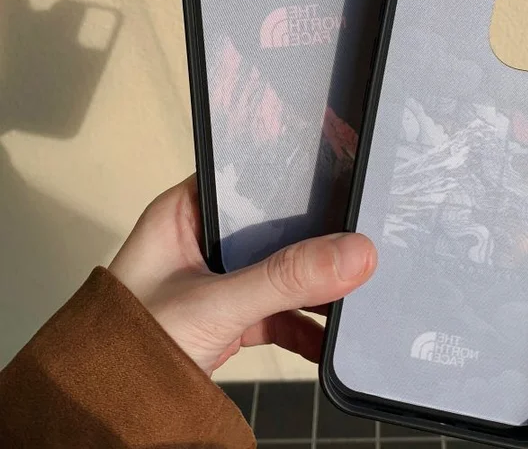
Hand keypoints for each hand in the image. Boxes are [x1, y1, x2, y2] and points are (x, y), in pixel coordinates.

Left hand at [108, 175, 375, 374]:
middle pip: (273, 226)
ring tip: (352, 289)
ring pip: (279, 270)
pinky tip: (326, 335)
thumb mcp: (214, 304)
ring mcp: (219, 279)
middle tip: (356, 238)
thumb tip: (353, 254)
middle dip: (313, 239)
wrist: (103, 416)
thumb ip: (284, 279)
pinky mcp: (229, 315)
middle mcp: (203, 240)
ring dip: (311, 287)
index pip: (249, 179)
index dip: (293, 180)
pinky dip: (302, 325)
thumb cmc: (124, 348)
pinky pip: (277, 310)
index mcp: (186, 213)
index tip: (341, 183)